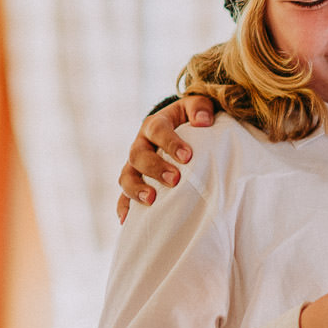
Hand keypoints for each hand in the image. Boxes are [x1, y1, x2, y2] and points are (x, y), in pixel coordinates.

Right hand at [116, 94, 218, 222]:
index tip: (187, 156)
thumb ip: (201, 108)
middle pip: (138, 155)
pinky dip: (123, 207)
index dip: (170, 142)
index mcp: (155, 125)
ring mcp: (135, 165)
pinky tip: (128, 221)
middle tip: (175, 180)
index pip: (158, 130)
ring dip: (136, 189)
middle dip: (155, 168)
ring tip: (152, 200)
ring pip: (126, 176)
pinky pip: (123, 196)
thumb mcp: (198, 107)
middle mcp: (141, 144)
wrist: (182, 129)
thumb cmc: (193, 119)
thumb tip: (203, 121)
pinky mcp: (134, 182)